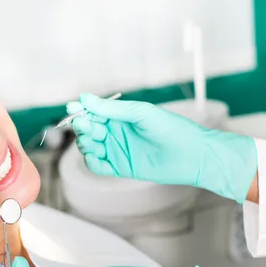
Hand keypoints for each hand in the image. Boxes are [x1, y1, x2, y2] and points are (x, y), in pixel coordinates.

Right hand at [68, 93, 257, 202]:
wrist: (192, 155)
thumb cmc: (172, 129)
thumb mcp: (140, 113)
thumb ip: (112, 109)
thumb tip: (85, 98)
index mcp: (120, 116)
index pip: (94, 112)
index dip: (82, 110)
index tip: (73, 108)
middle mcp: (116, 132)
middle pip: (88, 130)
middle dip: (83, 127)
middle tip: (85, 125)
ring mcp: (117, 150)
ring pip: (90, 148)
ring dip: (86, 144)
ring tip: (94, 142)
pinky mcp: (121, 168)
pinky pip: (99, 166)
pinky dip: (92, 162)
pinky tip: (96, 157)